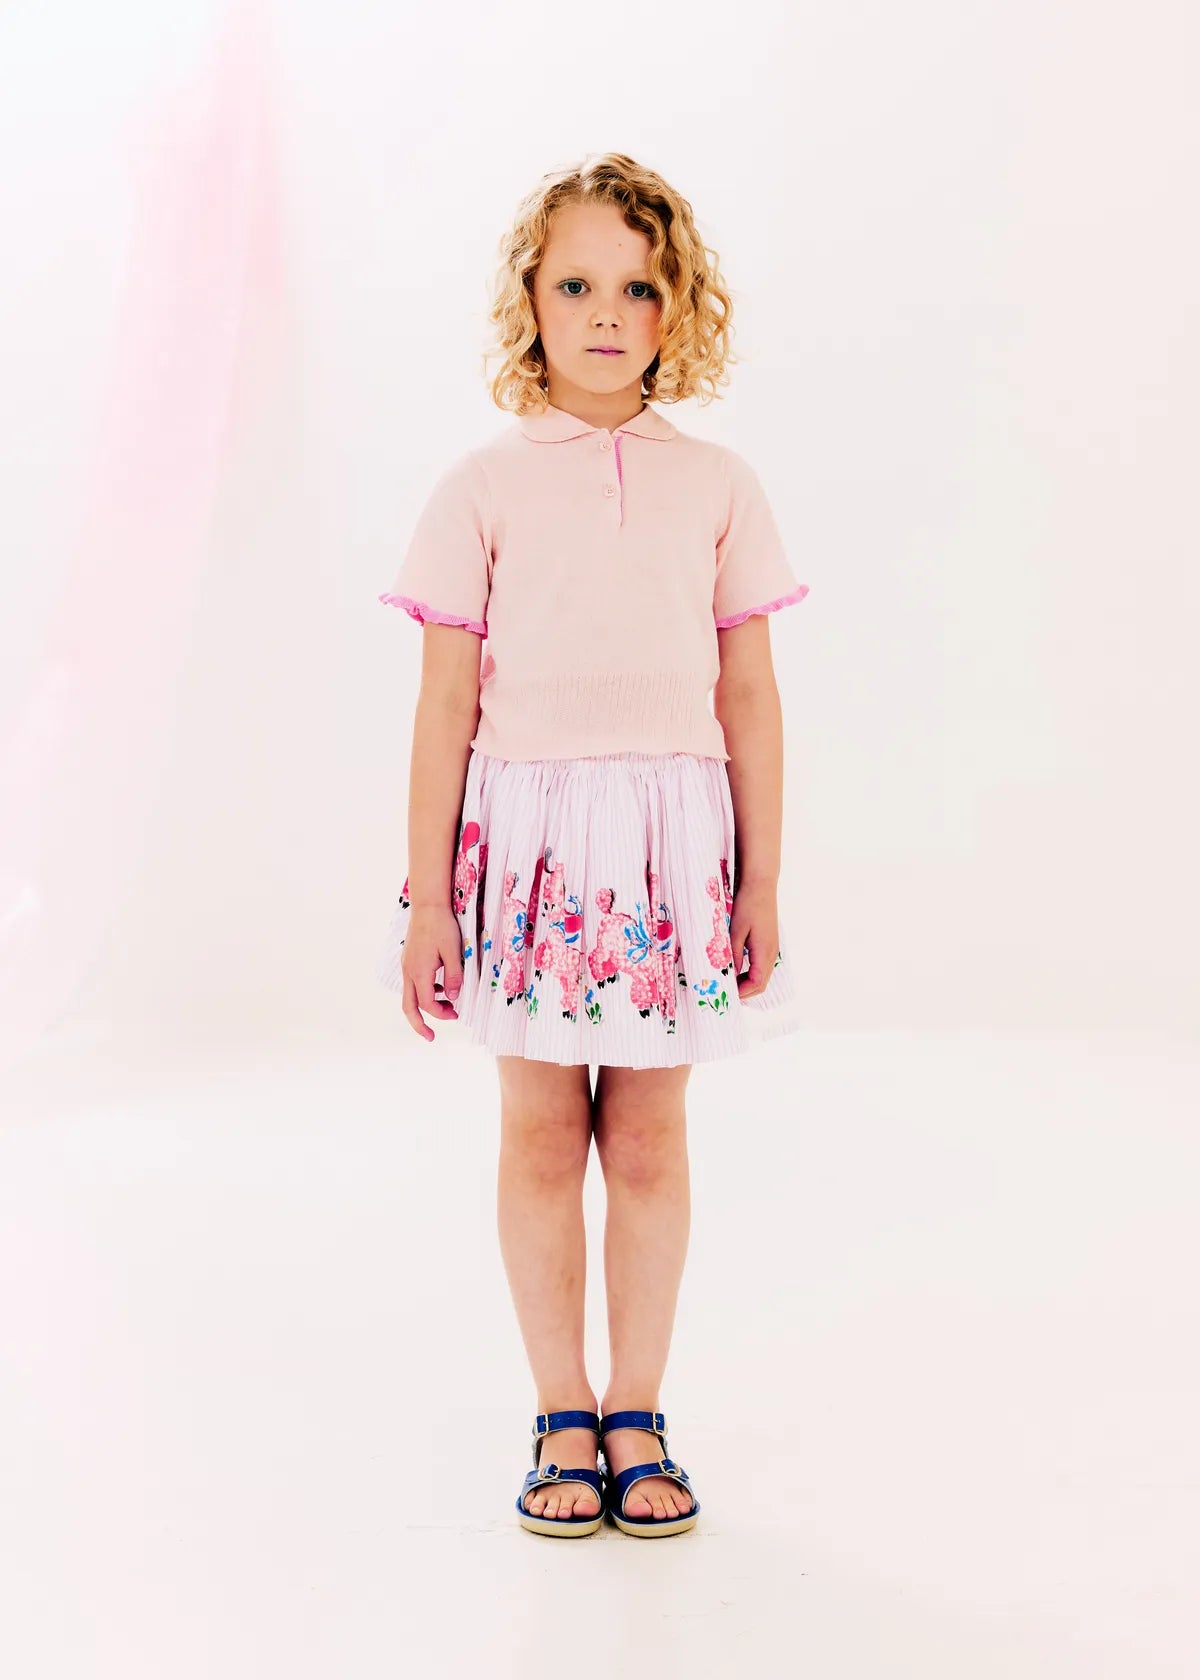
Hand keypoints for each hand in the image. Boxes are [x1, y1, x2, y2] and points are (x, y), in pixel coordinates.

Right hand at [401, 905, 464, 1040]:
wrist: (428, 905)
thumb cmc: (442, 926)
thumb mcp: (454, 952)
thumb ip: (453, 976)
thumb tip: (452, 998)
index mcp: (419, 972)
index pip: (427, 1004)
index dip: (441, 1014)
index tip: (455, 1015)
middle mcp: (409, 971)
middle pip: (408, 1007)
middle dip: (418, 1025)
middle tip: (431, 1037)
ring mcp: (407, 965)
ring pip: (409, 995)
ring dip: (424, 1006)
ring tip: (446, 1007)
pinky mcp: (409, 960)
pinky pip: (413, 983)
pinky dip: (424, 992)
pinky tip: (440, 987)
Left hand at [729, 881, 779, 999]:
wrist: (761, 885)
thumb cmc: (748, 905)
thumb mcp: (735, 931)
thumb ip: (732, 955)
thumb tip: (729, 975)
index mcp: (765, 952)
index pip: (756, 983)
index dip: (741, 992)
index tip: (725, 994)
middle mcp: (772, 954)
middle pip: (760, 984)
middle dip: (744, 992)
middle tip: (724, 992)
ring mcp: (772, 949)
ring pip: (761, 976)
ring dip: (746, 983)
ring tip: (727, 983)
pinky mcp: (769, 944)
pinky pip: (761, 967)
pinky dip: (750, 974)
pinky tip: (736, 970)